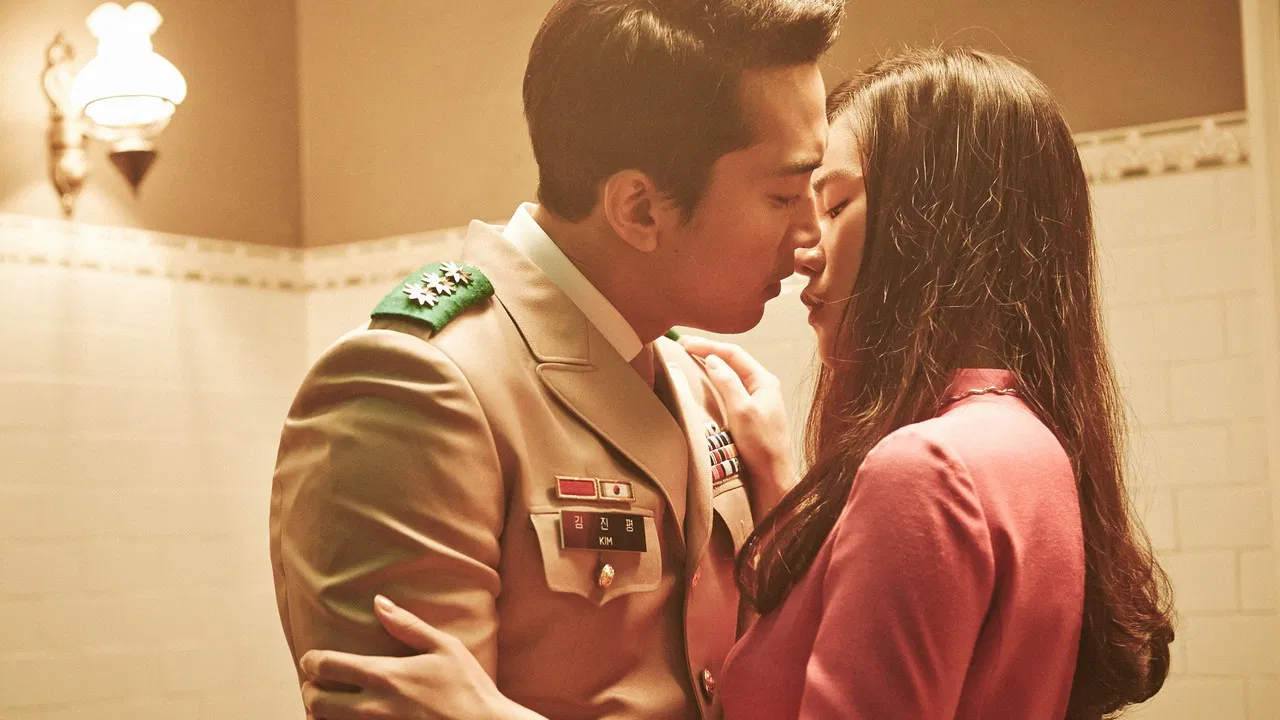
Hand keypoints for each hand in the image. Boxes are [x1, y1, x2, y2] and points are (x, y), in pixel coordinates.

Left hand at [299, 595, 521, 719]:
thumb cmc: (469, 687)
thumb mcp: (445, 646)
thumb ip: (407, 625)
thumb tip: (379, 602)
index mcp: (386, 676)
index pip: (327, 666)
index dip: (311, 661)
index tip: (311, 660)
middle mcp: (373, 707)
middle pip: (316, 702)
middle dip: (309, 691)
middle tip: (316, 684)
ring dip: (319, 714)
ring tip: (327, 705)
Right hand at [678, 336, 796, 517]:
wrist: (774, 478)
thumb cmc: (761, 446)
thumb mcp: (742, 411)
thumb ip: (728, 382)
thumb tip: (712, 359)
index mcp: (764, 381)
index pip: (734, 353)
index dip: (708, 346)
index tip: (685, 344)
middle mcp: (763, 386)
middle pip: (733, 360)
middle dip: (709, 350)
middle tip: (683, 345)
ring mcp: (757, 400)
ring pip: (731, 373)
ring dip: (711, 364)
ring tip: (690, 357)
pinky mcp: (750, 413)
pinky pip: (730, 388)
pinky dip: (715, 380)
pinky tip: (704, 381)